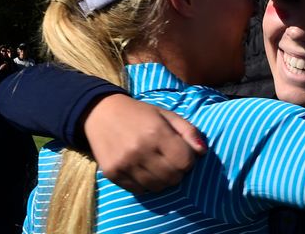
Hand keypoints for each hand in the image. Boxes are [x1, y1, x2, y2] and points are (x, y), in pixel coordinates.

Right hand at [83, 94, 206, 193]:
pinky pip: (139, 190)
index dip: (188, 160)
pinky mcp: (113, 174)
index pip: (185, 162)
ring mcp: (125, 164)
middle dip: (177, 171)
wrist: (101, 113)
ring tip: (156, 165)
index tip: (182, 153)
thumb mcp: (167, 115)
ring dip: (162, 179)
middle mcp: (140, 150)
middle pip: (173, 178)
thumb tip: (203, 152)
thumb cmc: (140, 114)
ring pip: (157, 187)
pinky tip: (141, 168)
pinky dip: (145, 183)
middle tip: (170, 160)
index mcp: (156, 132)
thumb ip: (188, 131)